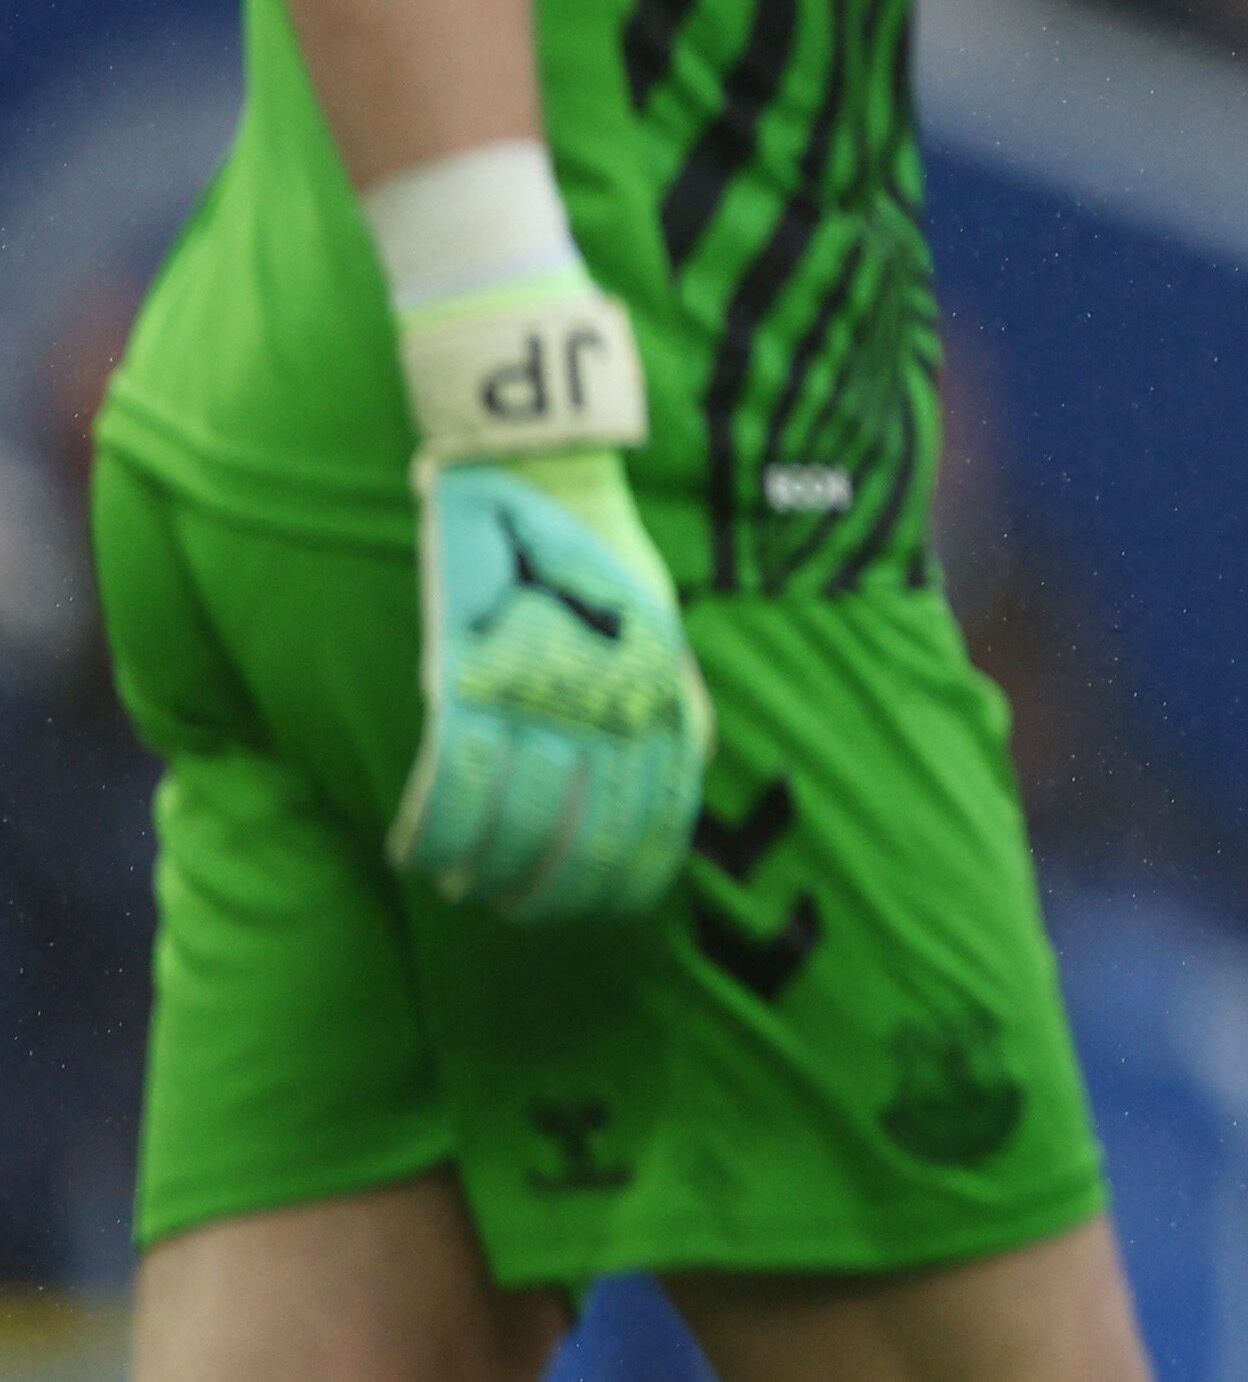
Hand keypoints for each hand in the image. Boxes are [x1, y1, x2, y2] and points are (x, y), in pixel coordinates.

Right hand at [392, 448, 710, 923]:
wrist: (541, 477)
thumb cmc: (604, 559)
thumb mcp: (668, 630)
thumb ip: (681, 704)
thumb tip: (689, 777)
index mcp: (663, 703)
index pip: (655, 831)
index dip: (623, 885)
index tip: (594, 909)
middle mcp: (608, 714)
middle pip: (581, 847)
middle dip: (548, 894)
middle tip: (518, 906)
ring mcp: (536, 704)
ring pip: (510, 834)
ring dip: (484, 877)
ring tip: (465, 886)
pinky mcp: (465, 684)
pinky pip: (446, 792)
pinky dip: (430, 839)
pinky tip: (418, 856)